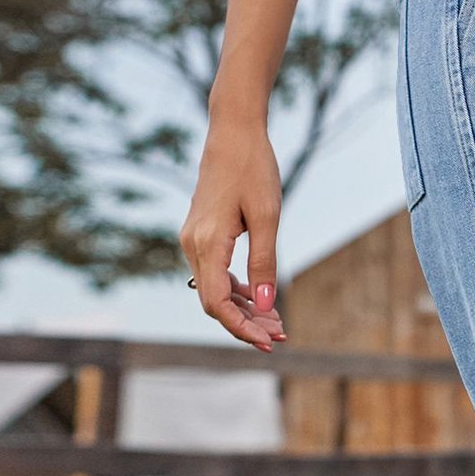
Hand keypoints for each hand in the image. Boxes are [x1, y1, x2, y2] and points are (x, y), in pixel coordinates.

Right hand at [179, 123, 286, 350]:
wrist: (233, 133)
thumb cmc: (253, 170)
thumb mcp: (268, 218)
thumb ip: (265, 263)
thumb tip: (268, 306)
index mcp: (206, 243)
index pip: (217, 303)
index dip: (241, 328)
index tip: (268, 342)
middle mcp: (192, 245)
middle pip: (214, 302)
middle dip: (247, 324)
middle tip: (282, 336)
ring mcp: (193, 240)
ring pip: (215, 290)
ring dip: (245, 310)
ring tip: (277, 324)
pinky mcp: (201, 235)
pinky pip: (215, 274)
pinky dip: (237, 291)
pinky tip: (261, 299)